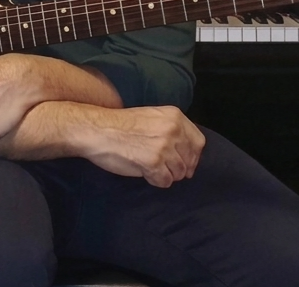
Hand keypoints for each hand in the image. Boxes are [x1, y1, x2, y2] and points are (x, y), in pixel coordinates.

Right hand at [72, 105, 204, 187]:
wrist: (99, 130)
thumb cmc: (121, 125)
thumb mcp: (152, 116)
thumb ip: (172, 129)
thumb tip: (187, 151)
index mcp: (174, 116)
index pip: (198, 142)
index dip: (192, 156)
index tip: (184, 162)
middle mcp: (173, 130)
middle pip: (189, 160)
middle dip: (179, 168)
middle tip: (163, 168)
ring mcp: (164, 146)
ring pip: (178, 173)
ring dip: (166, 174)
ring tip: (150, 167)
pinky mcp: (154, 162)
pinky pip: (165, 182)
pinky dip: (156, 181)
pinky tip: (144, 172)